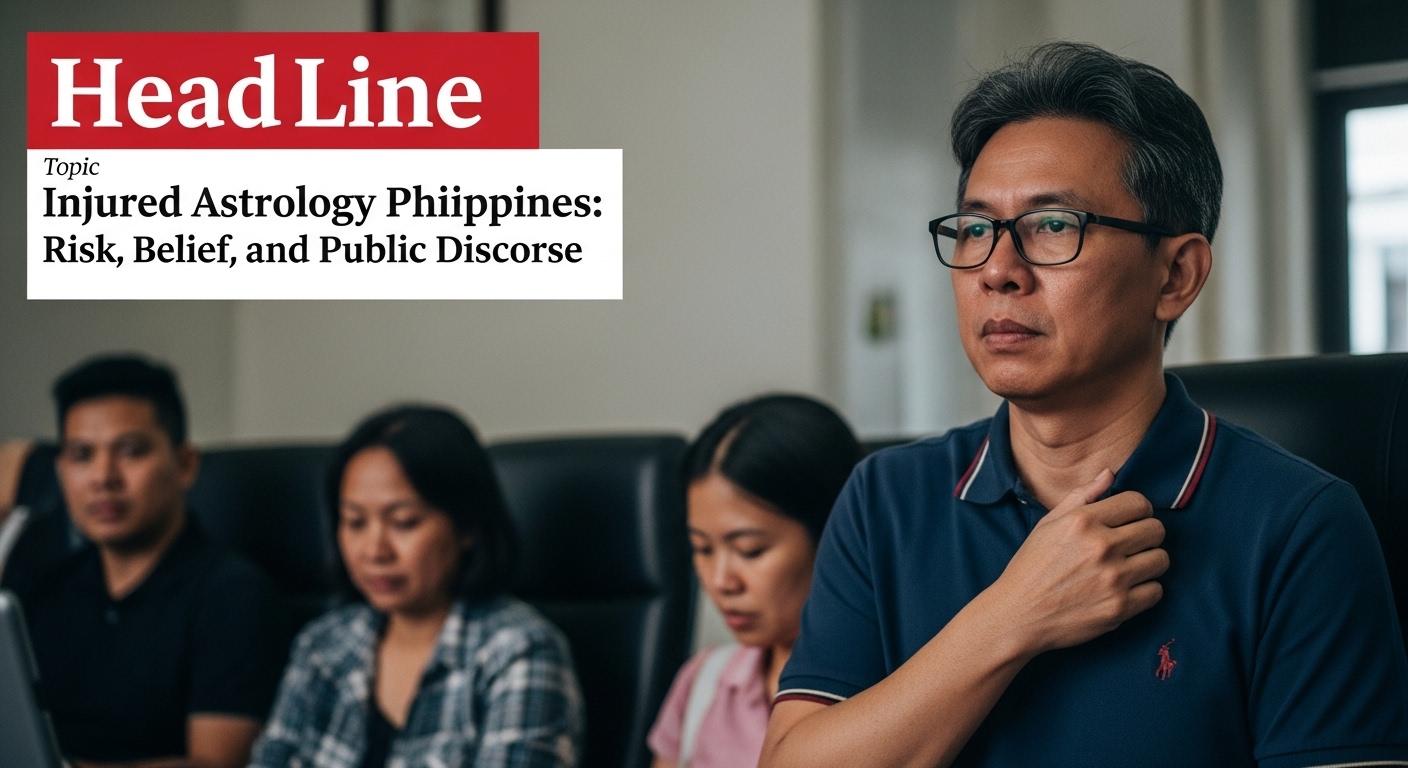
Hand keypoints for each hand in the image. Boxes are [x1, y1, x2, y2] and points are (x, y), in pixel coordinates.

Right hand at [985, 469, 1167, 655]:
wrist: (1018, 615)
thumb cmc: (1031, 568)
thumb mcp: (1048, 524)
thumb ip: (1081, 496)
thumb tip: (1110, 473)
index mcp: (1083, 521)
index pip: (1138, 503)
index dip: (1139, 510)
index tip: (1132, 520)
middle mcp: (1101, 546)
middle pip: (1156, 530)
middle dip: (1147, 534)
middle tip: (1133, 544)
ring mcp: (1113, 578)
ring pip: (1161, 560)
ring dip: (1149, 562)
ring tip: (1131, 567)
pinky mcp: (1119, 607)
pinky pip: (1156, 591)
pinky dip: (1145, 590)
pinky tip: (1126, 589)